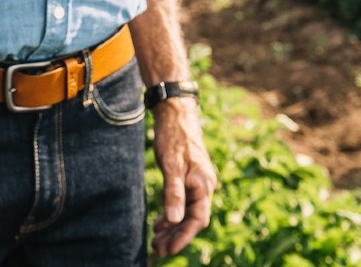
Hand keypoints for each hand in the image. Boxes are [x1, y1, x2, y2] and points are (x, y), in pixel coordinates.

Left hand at [150, 100, 217, 257]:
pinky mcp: (188, 176)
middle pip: (192, 218)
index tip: (169, 249)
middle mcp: (204, 185)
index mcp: (204, 184)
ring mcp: (197, 181)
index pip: (197, 219)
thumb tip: (175, 220)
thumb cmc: (173, 136)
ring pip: (186, 211)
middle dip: (176, 235)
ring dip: (172, 226)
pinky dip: (171, 212)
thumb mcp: (171, 164)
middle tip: (157, 249)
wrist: (175, 111)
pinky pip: (182, 201)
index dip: (184, 236)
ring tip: (156, 240)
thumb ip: (173, 192)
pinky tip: (160, 222)